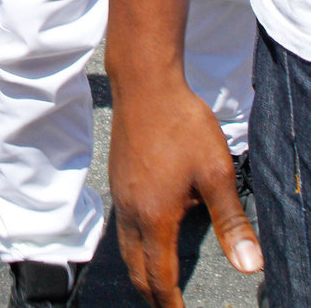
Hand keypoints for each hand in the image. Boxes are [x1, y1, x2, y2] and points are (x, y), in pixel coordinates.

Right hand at [109, 83, 262, 305]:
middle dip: (151, 293)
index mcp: (155, 217)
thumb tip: (250, 266)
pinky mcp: (118, 176)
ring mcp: (121, 192)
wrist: (145, 83)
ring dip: (140, 269)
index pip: (160, 275)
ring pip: (125, 246)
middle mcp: (131, 210)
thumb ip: (232, 222)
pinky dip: (133, 244)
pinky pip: (122, 224)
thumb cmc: (181, 124)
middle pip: (136, 267)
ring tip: (156, 280)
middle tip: (166, 306)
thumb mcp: (216, 173)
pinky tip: (147, 234)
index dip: (170, 303)